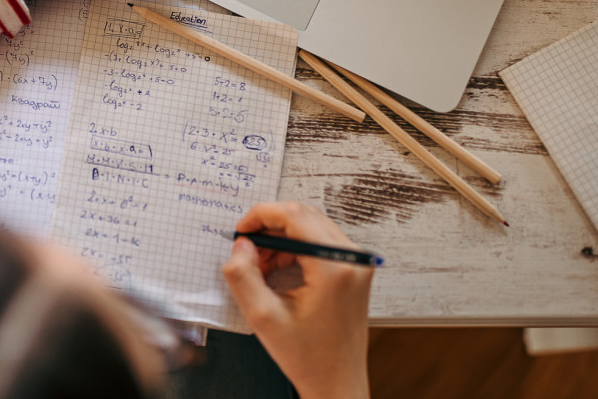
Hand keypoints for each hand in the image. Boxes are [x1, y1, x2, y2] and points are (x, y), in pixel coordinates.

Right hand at [222, 202, 373, 398]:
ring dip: (281, 239)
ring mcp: (356, 263)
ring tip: (261, 268)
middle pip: (304, 216)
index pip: (295, 216)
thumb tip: (240, 245)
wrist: (337, 382)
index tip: (241, 230)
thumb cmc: (308, 357)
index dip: (261, 215)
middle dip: (269, 228)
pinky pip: (320, 241)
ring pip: (311, 226)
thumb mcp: (262, 317)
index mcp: (334, 268)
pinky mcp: (354, 269)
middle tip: (247, 251)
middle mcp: (352, 259)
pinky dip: (294, 248)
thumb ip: (243, 275)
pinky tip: (278, 270)